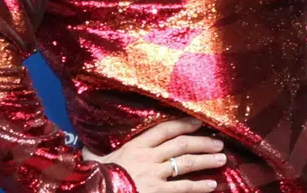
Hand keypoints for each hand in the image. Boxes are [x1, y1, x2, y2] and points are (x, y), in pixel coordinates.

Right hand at [82, 117, 225, 192]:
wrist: (94, 192)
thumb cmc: (93, 179)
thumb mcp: (93, 158)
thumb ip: (96, 150)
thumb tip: (84, 145)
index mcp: (136, 145)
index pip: (164, 129)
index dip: (183, 123)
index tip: (199, 121)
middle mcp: (147, 157)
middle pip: (180, 144)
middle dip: (202, 142)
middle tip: (219, 142)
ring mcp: (154, 176)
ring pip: (185, 164)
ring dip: (206, 160)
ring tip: (222, 159)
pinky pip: (182, 189)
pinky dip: (198, 186)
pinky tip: (212, 185)